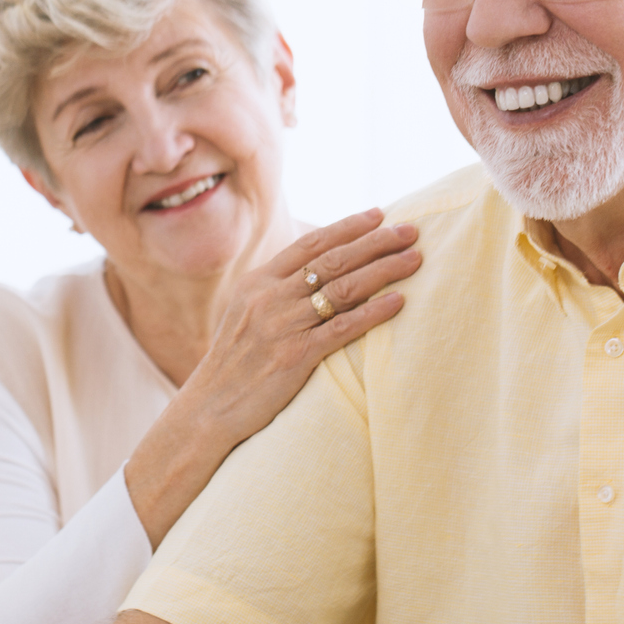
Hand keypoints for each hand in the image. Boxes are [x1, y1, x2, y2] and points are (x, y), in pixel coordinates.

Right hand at [181, 209, 418, 449]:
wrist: (209, 408)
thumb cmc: (235, 363)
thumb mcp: (246, 315)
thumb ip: (277, 292)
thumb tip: (317, 273)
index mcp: (257, 282)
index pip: (309, 244)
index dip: (347, 227)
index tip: (378, 215)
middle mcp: (269, 298)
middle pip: (333, 260)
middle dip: (376, 242)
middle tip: (410, 231)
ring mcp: (282, 326)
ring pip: (343, 288)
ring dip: (384, 270)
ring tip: (414, 260)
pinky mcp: (295, 356)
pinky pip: (343, 328)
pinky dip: (373, 312)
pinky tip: (398, 301)